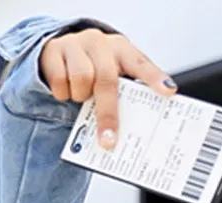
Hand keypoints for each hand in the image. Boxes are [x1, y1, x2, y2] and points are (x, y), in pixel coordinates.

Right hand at [40, 27, 176, 148]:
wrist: (58, 52)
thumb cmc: (93, 71)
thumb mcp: (112, 78)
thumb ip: (123, 96)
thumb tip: (133, 134)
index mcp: (122, 50)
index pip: (141, 64)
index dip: (154, 78)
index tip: (168, 92)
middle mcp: (101, 43)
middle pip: (107, 80)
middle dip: (108, 115)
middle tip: (108, 140)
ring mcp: (76, 44)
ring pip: (81, 79)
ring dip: (81, 97)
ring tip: (82, 98)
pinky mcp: (54, 50)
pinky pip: (60, 81)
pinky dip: (62, 93)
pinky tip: (65, 90)